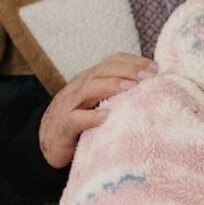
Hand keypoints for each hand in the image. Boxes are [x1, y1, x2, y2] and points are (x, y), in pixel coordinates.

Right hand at [40, 53, 155, 167]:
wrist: (47, 143)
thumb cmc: (83, 121)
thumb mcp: (102, 102)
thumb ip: (121, 93)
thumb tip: (155, 88)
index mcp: (91, 79)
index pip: (112, 61)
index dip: (133, 61)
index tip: (156, 68)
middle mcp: (80, 87)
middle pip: (103, 70)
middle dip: (128, 70)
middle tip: (150, 77)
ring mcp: (69, 105)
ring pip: (88, 88)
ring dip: (111, 86)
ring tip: (132, 88)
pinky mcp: (63, 127)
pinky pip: (75, 119)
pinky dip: (90, 117)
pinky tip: (106, 117)